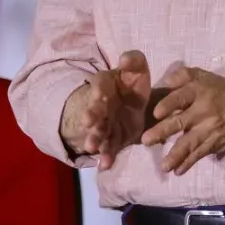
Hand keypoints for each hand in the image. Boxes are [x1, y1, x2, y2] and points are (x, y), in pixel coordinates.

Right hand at [65, 51, 150, 169]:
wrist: (132, 101)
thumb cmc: (132, 81)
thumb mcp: (136, 67)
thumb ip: (133, 60)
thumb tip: (124, 59)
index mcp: (105, 86)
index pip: (99, 88)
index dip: (99, 92)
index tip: (98, 97)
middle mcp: (102, 106)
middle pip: (95, 112)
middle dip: (92, 117)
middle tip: (88, 124)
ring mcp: (106, 123)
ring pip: (99, 132)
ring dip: (96, 139)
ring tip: (92, 148)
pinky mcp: (114, 138)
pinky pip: (110, 148)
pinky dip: (107, 156)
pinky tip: (105, 165)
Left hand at [141, 66, 224, 174]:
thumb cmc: (223, 91)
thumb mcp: (205, 76)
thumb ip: (183, 76)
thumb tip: (165, 82)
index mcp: (199, 91)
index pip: (181, 97)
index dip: (169, 104)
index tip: (156, 113)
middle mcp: (203, 111)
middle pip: (180, 121)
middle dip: (163, 131)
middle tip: (147, 140)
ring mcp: (209, 129)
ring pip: (190, 143)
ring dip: (175, 155)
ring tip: (164, 166)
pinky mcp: (215, 143)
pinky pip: (200, 154)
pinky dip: (189, 163)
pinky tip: (178, 171)